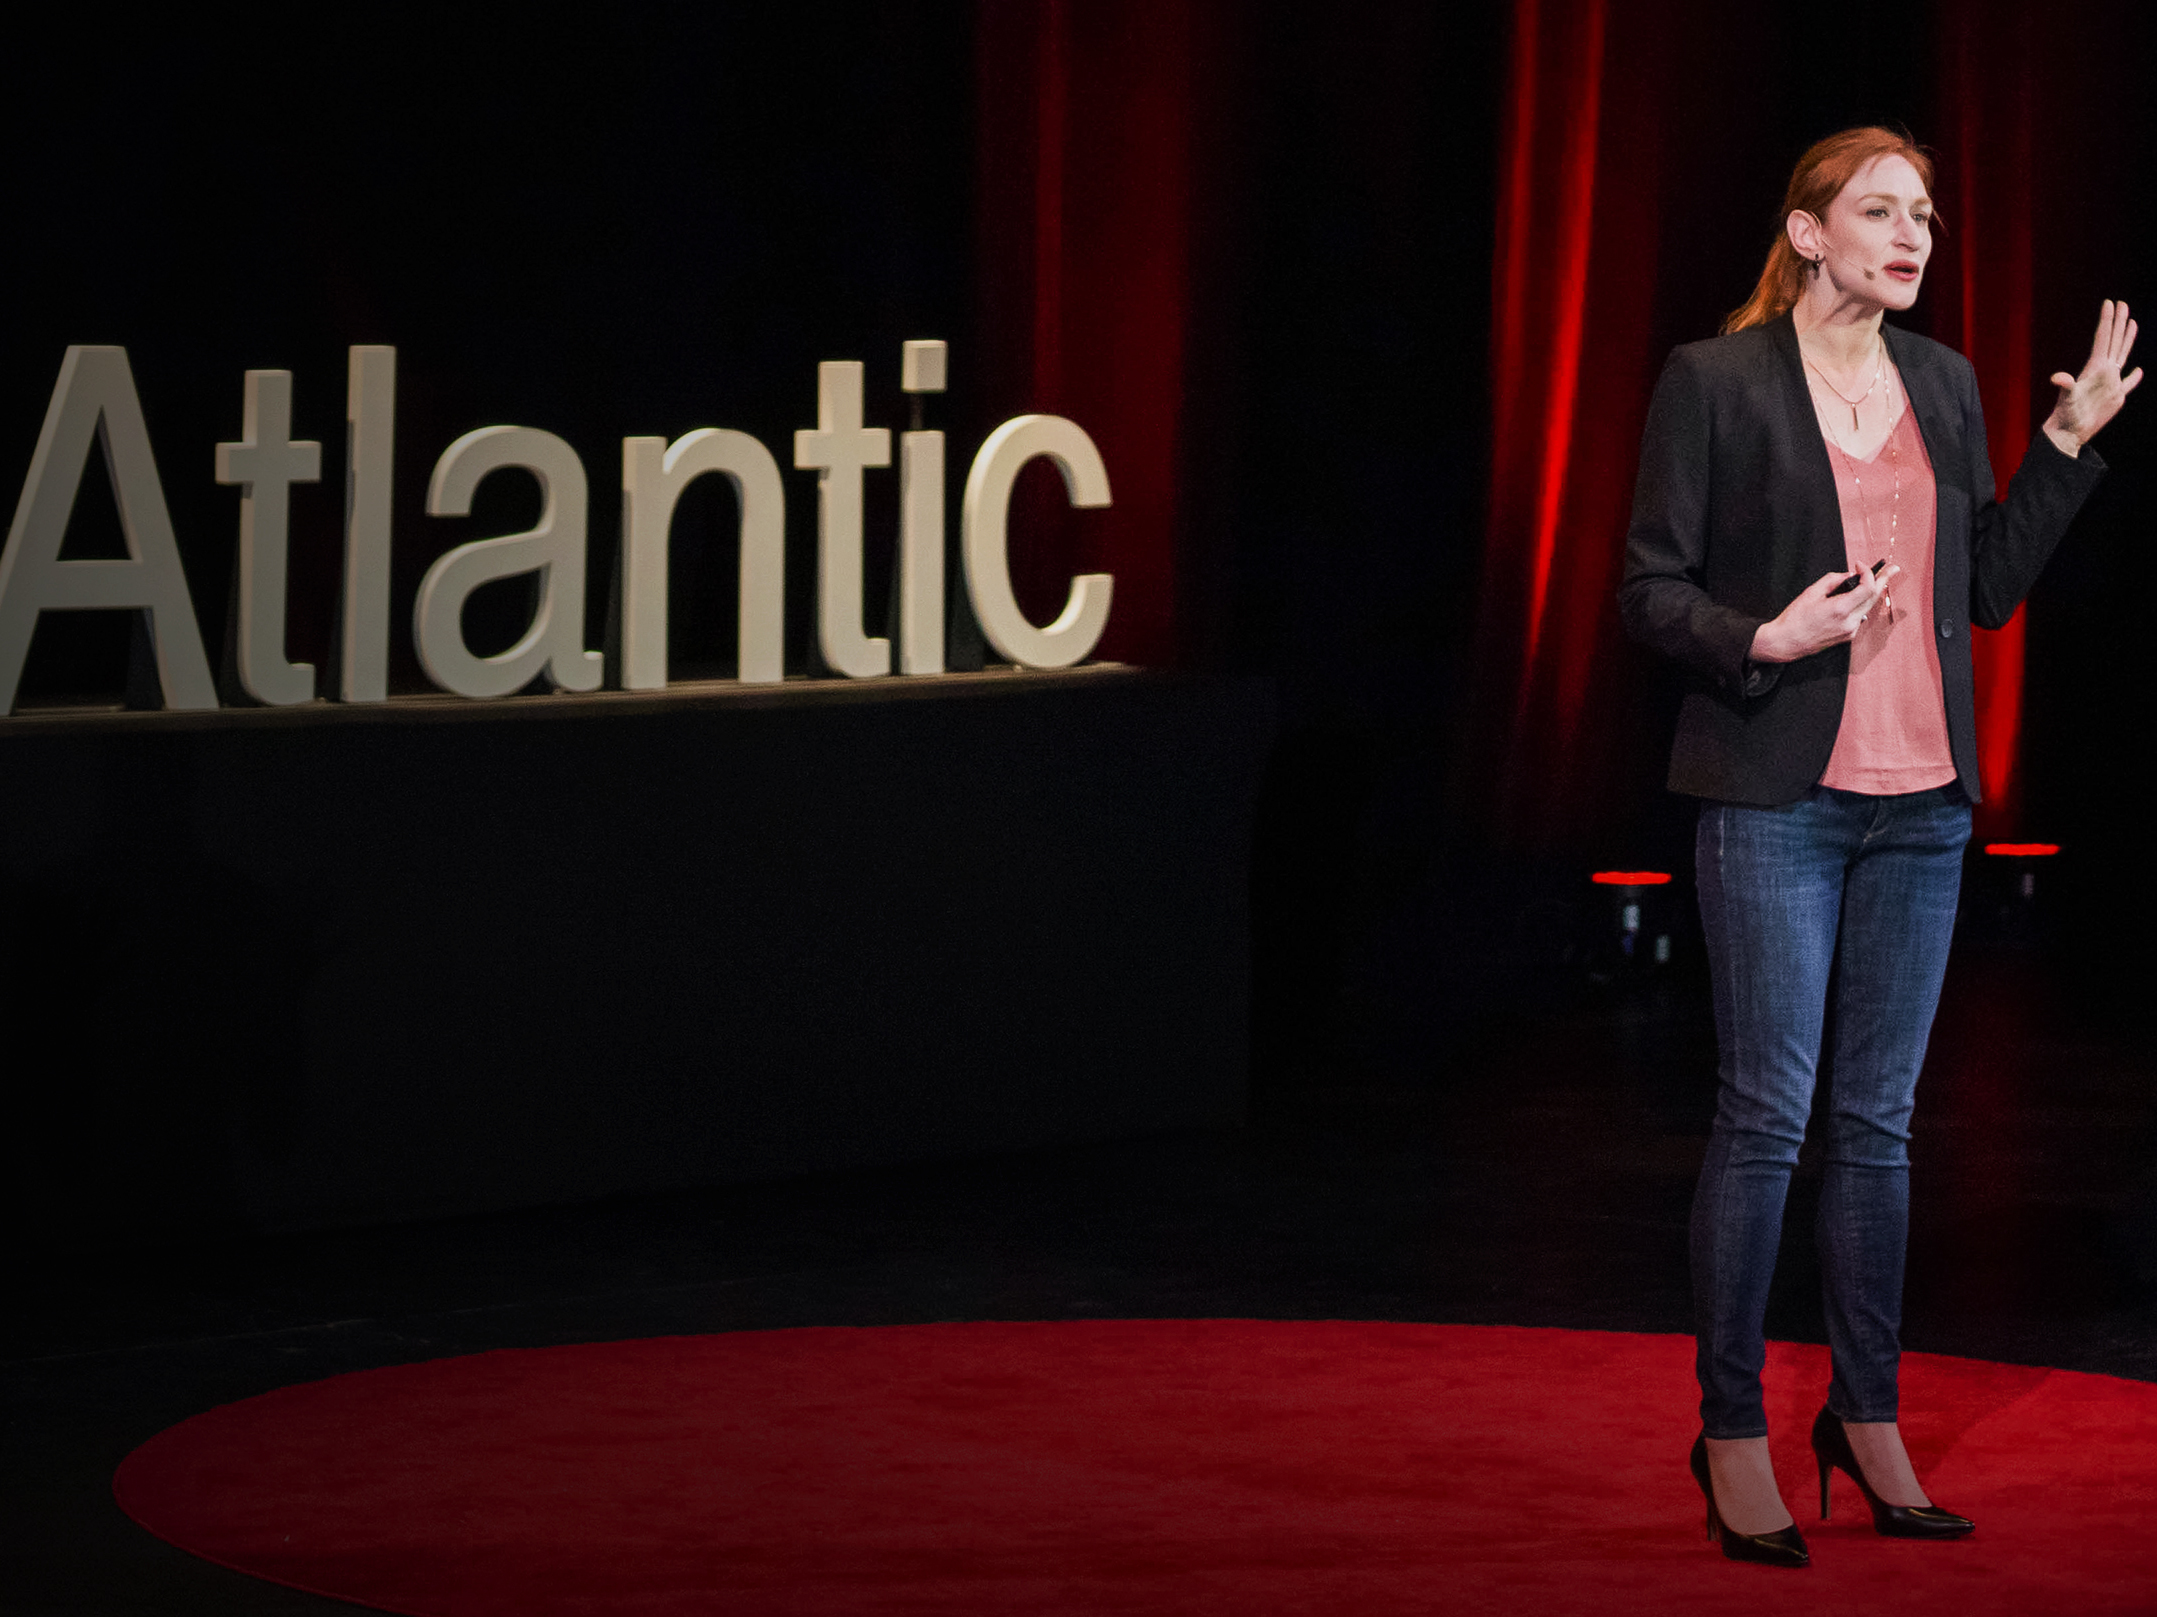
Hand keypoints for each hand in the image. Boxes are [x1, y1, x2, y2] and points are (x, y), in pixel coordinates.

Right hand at [1750, 565, 1900, 663]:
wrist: (1786, 642)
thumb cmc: (1795, 618)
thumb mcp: (1811, 592)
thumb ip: (1833, 580)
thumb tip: (1849, 576)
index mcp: (1840, 609)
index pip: (1867, 588)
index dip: (1867, 573)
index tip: (1859, 565)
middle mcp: (1849, 621)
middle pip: (1874, 597)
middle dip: (1883, 580)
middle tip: (1892, 569)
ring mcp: (1850, 630)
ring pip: (1869, 607)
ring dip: (1873, 592)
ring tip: (1881, 579)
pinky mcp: (1848, 636)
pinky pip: (1860, 616)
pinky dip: (1861, 604)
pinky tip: (1858, 597)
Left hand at [2045, 299, 2141, 450]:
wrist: (2069, 433)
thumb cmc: (2066, 416)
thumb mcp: (2067, 399)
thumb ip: (2065, 386)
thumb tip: (2056, 378)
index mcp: (2094, 367)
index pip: (2103, 338)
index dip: (2107, 320)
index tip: (2110, 302)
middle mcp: (2103, 371)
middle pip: (2114, 340)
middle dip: (2119, 322)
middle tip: (2123, 303)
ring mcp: (2110, 383)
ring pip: (2122, 355)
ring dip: (2127, 338)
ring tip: (2132, 323)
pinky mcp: (2116, 397)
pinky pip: (2129, 384)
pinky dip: (2134, 377)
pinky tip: (2139, 370)